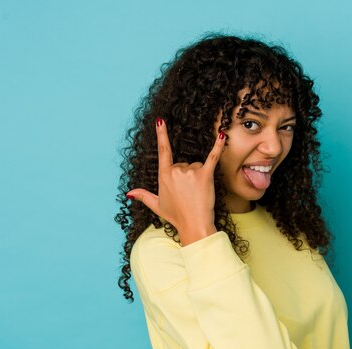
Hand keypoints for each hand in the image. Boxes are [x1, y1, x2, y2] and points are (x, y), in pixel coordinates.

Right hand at [126, 118, 225, 244]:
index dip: (162, 135)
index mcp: (164, 175)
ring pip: (196, 166)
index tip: (160, 121)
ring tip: (196, 193)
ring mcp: (190, 172)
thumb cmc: (176, 216)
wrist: (194, 225)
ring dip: (198, 177)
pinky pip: (212, 157)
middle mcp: (176, 170)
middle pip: (183, 164)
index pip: (163, 151)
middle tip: (188, 193)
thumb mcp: (157, 205)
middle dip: (186, 177)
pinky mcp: (205, 174)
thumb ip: (144, 196)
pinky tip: (222, 136)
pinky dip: (218, 147)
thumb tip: (129, 193)